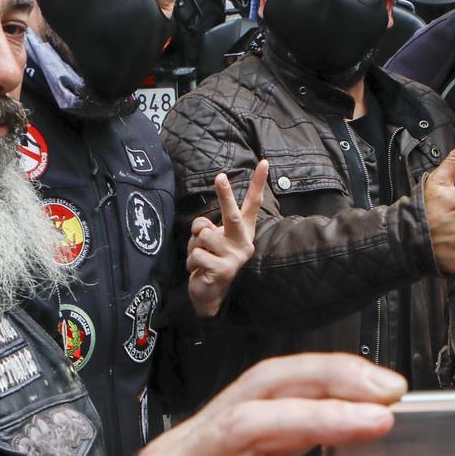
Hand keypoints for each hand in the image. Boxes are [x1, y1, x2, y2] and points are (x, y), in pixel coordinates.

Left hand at [187, 161, 267, 317]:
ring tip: (201, 257)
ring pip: (203, 236)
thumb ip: (208, 226)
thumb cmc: (210, 259)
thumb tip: (203, 227)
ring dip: (194, 245)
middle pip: (232, 214)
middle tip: (220, 177)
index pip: (252, 203)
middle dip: (225, 195)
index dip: (258, 183)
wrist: (210, 293)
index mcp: (243, 231)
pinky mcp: (224, 270)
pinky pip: (196, 254)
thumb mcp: (211, 238)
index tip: (263, 162)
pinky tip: (199, 270)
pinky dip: (191, 261)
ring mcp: (235, 257)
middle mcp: (243, 242)